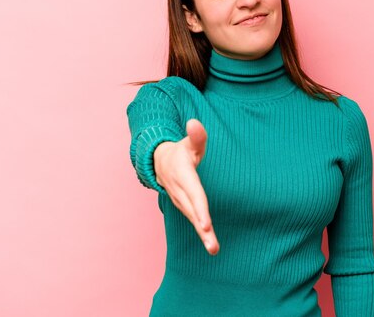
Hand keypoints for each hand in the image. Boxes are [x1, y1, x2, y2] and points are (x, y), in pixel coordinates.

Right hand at [153, 119, 219, 254]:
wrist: (159, 161)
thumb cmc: (180, 151)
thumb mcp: (188, 142)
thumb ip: (196, 136)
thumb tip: (195, 123)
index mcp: (183, 175)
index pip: (194, 193)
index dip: (200, 209)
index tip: (206, 224)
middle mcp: (180, 191)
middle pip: (194, 211)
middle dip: (203, 229)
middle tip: (213, 247)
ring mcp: (180, 199)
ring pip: (193, 218)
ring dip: (204, 235)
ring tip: (214, 249)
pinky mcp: (182, 205)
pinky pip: (193, 219)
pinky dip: (201, 232)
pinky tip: (211, 244)